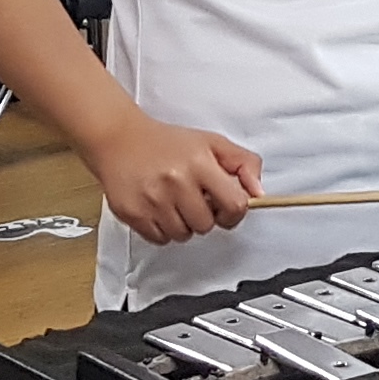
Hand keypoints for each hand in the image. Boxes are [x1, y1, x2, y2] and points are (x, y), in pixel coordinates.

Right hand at [83, 113, 262, 242]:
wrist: (120, 140)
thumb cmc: (167, 143)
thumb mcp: (211, 143)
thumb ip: (244, 163)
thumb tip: (259, 193)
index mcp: (200, 163)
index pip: (235, 205)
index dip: (234, 210)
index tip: (225, 205)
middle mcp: (176, 182)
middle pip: (207, 225)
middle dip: (204, 215)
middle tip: (193, 198)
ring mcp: (153, 200)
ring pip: (183, 235)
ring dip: (183, 224)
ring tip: (173, 201)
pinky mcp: (133, 214)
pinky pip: (160, 240)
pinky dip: (162, 229)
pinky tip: (158, 208)